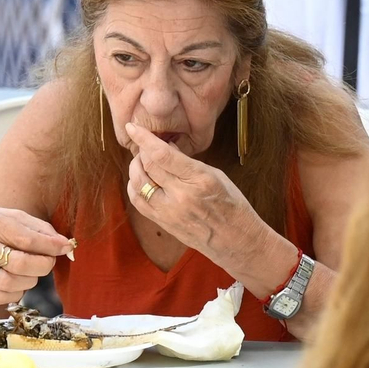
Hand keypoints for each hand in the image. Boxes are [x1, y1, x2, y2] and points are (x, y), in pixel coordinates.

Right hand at [0, 207, 72, 305]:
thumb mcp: (9, 216)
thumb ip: (37, 227)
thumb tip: (62, 243)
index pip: (25, 238)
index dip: (50, 245)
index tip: (65, 246)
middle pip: (19, 264)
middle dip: (43, 265)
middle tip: (49, 261)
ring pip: (11, 283)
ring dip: (31, 280)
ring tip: (32, 270)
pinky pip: (2, 297)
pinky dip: (17, 293)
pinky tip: (18, 282)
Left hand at [124, 122, 262, 263]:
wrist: (236, 240)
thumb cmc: (231, 204)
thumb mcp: (216, 175)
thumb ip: (187, 162)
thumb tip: (165, 146)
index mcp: (198, 180)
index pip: (162, 155)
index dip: (144, 139)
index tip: (132, 127)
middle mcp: (180, 197)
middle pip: (147, 167)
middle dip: (141, 151)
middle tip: (144, 146)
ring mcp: (169, 212)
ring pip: (137, 185)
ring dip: (135, 168)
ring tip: (142, 162)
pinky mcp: (162, 223)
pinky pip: (138, 202)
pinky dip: (134, 187)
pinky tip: (140, 179)